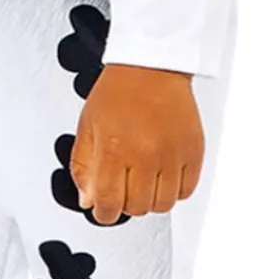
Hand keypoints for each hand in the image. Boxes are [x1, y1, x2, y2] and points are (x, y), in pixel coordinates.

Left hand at [69, 63, 204, 223]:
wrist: (151, 65)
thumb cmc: (118, 90)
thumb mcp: (87, 127)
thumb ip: (84, 167)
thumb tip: (88, 200)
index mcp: (115, 149)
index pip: (109, 203)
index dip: (103, 213)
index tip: (103, 209)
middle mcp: (146, 155)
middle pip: (138, 208)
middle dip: (126, 204)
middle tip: (123, 188)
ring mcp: (173, 155)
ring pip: (163, 204)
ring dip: (151, 199)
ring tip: (144, 180)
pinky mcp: (193, 151)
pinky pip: (187, 190)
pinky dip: (174, 190)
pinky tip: (163, 174)